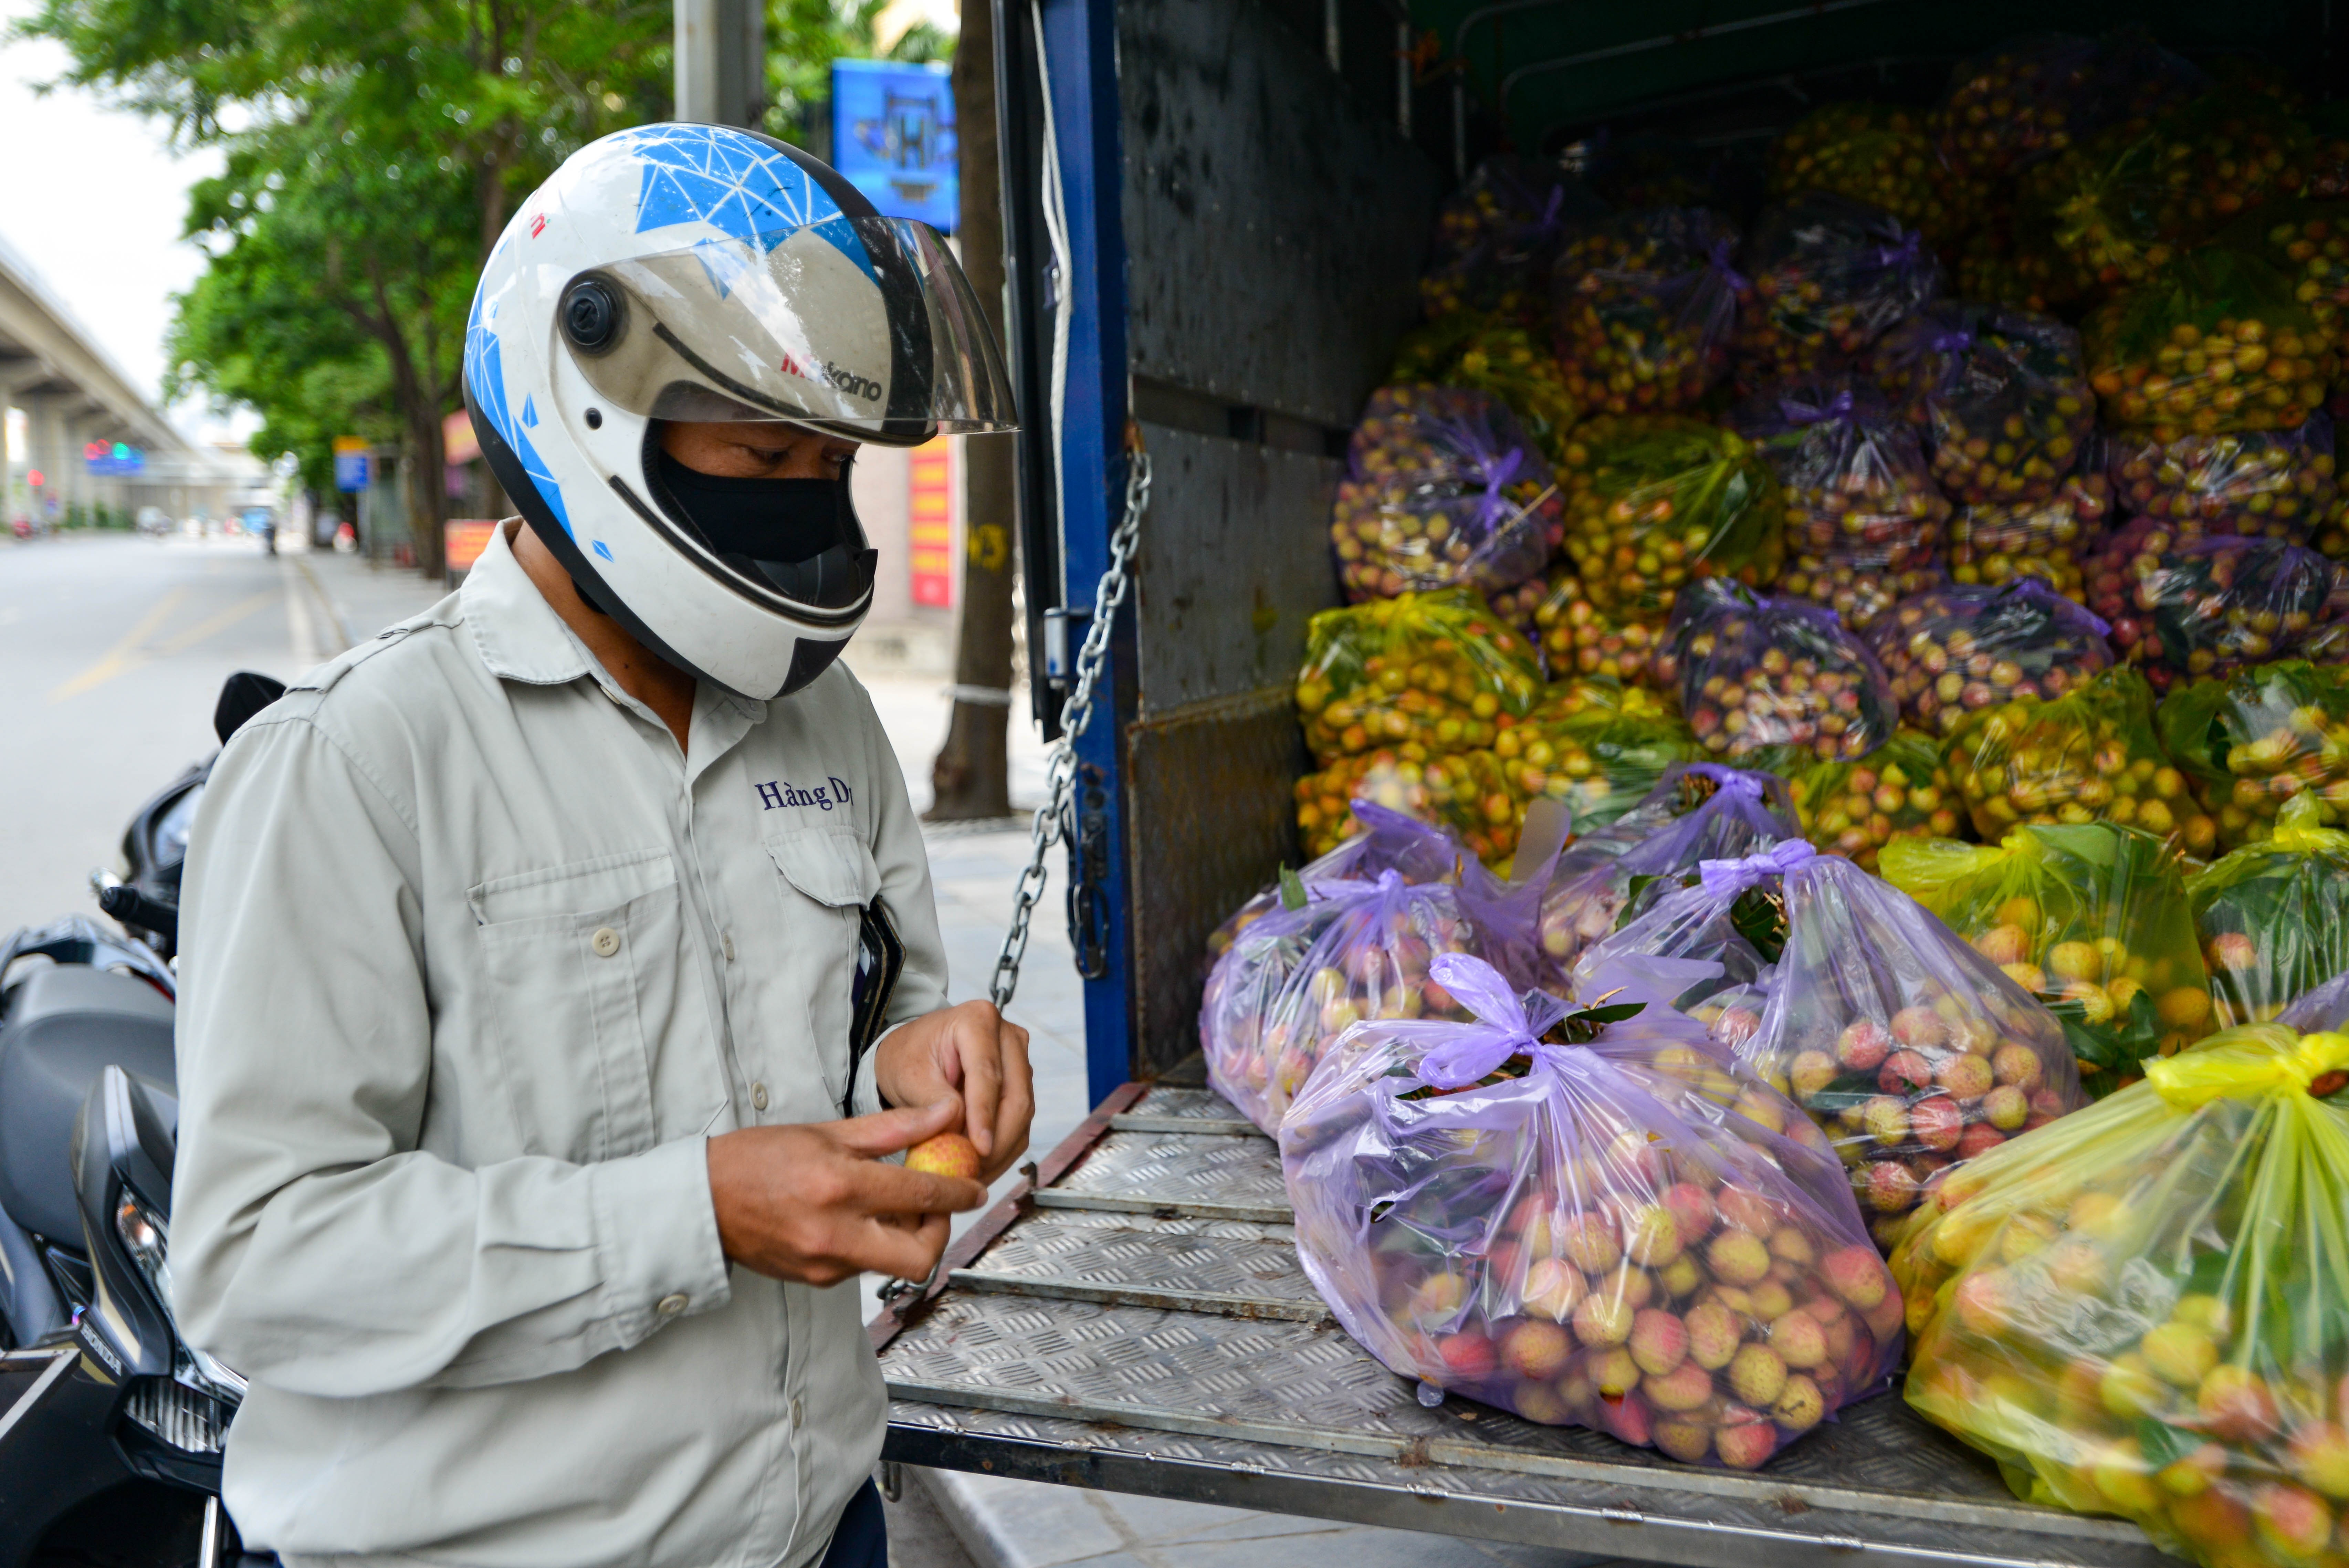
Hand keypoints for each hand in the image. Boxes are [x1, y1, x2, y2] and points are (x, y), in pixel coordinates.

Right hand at [706, 1098, 988, 1284]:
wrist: (703, 1201)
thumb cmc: (759, 1159)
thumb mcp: (829, 1132)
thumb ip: (894, 1127)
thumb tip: (945, 1112)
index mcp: (839, 1186)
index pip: (921, 1195)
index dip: (959, 1192)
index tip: (974, 1189)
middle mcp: (835, 1233)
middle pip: (919, 1257)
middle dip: (940, 1234)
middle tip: (935, 1209)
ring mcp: (825, 1263)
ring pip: (893, 1265)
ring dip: (906, 1240)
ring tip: (894, 1209)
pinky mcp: (817, 1280)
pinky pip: (864, 1269)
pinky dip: (874, 1247)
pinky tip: (861, 1222)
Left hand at [873, 1000, 1033, 1182]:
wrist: (916, 1053)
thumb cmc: (909, 1057)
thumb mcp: (909, 1075)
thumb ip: (932, 1100)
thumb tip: (959, 1129)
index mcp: (978, 1020)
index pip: (987, 1074)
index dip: (984, 1115)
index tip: (980, 1149)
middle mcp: (1008, 1037)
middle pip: (1015, 1097)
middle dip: (996, 1141)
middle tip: (973, 1173)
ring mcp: (1019, 1061)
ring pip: (1022, 1114)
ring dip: (1001, 1150)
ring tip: (973, 1177)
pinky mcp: (1021, 1085)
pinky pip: (1020, 1124)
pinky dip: (1003, 1150)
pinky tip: (983, 1168)